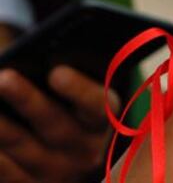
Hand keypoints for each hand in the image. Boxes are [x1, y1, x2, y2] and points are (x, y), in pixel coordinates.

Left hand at [0, 66, 118, 181]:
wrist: (65, 154)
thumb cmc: (65, 106)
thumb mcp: (76, 93)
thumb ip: (64, 76)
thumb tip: (35, 60)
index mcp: (102, 121)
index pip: (97, 106)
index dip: (79, 91)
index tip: (56, 72)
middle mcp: (85, 151)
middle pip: (56, 126)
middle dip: (28, 101)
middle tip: (5, 78)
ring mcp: (57, 173)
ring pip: (23, 149)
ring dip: (1, 127)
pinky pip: (6, 172)